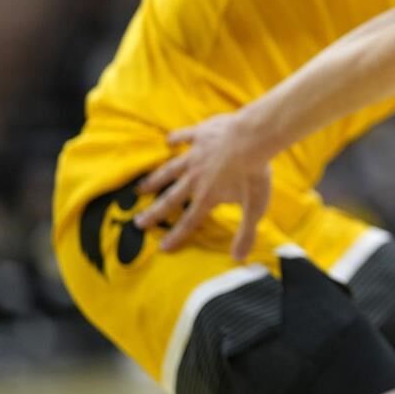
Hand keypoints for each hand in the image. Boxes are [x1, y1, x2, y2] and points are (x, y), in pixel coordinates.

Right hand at [133, 113, 272, 261]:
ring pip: (170, 170)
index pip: (190, 221)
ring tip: (140, 188)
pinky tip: (168, 141)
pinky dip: (176, 139)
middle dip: (155, 212)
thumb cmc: (256, 173)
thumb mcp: (255, 206)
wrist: (253, 138)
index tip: (162, 247)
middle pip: (171, 198)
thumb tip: (239, 259)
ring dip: (155, 179)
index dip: (177, 235)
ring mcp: (195, 155)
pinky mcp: (200, 134)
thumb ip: (246, 233)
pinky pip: (184, 137)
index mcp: (208, 196)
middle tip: (138, 221)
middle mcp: (195, 178)